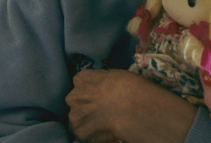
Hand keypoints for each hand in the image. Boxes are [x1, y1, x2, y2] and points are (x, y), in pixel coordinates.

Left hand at [66, 69, 196, 142]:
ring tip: (106, 123)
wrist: (136, 110)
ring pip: (77, 117)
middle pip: (75, 99)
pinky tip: (107, 133)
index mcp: (86, 78)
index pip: (80, 80)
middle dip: (85, 105)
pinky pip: (83, 133)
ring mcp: (78, 114)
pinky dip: (92, 134)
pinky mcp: (82, 132)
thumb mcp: (123, 76)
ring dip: (87, 120)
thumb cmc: (135, 90)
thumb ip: (107, 79)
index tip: (100, 95)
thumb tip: (105, 83)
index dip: (90, 88)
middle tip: (104, 110)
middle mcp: (77, 94)